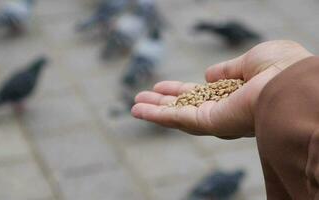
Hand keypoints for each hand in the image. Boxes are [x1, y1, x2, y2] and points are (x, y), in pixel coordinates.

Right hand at [131, 40, 312, 137]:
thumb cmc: (280, 67)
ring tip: (134, 106)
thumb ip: (228, 68)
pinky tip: (138, 110)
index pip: (200, 94)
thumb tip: (208, 75)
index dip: (179, 90)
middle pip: (185, 107)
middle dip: (162, 103)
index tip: (162, 86)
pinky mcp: (210, 123)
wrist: (292, 83)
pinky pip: (178, 119)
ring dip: (154, 111)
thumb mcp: (251, 59)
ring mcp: (216, 119)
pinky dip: (157, 116)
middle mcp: (224, 111)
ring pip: (178, 116)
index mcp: (235, 94)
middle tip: (142, 98)